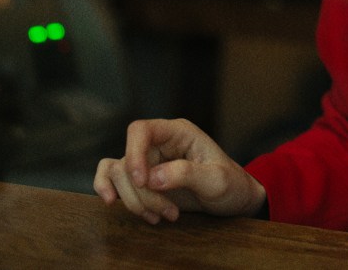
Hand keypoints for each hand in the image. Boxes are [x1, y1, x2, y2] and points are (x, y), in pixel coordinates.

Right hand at [93, 118, 266, 224]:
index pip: (140, 130)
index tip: (143, 181)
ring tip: (161, 217)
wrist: (233, 200)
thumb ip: (187, 174)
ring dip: (135, 202)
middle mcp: (159, 143)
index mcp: (178, 133)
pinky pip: (114, 181)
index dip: (133, 154)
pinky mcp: (143, 180)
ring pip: (119, 176)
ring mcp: (148, 162)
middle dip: (143, 193)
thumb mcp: (217, 179)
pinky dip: (119, 197)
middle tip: (170, 213)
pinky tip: (126, 210)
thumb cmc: (231, 184)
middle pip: (128, 161)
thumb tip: (152, 178)